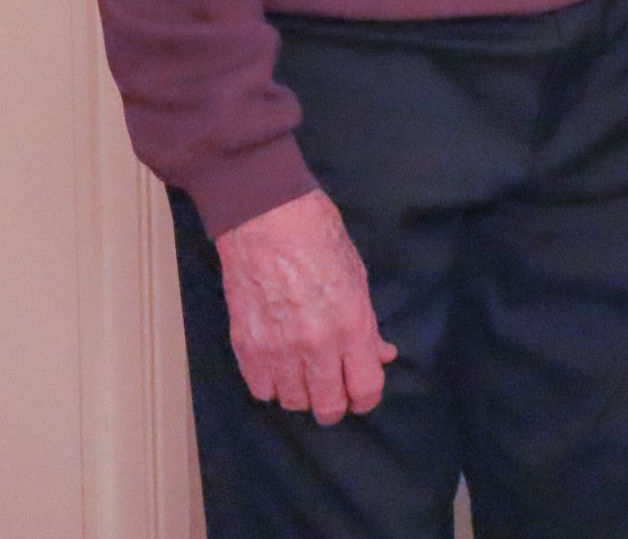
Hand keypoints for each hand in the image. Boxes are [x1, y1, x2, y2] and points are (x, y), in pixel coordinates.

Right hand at [214, 189, 397, 421]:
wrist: (267, 221)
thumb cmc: (320, 239)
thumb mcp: (358, 278)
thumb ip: (368, 325)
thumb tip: (381, 354)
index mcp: (351, 325)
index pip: (365, 388)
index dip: (366, 399)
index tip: (362, 395)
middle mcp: (316, 346)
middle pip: (327, 406)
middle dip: (335, 404)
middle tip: (334, 392)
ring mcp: (278, 350)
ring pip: (293, 402)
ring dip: (303, 394)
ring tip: (306, 375)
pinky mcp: (246, 348)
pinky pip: (261, 390)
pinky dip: (272, 385)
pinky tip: (279, 368)